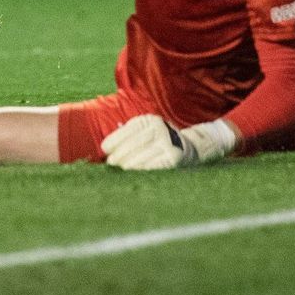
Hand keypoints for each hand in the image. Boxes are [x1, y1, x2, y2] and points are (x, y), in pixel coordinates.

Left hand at [101, 115, 237, 170]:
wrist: (191, 149)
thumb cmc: (159, 142)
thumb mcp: (145, 133)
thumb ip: (126, 136)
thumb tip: (104, 148)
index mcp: (149, 120)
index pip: (126, 131)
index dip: (113, 141)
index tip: (105, 150)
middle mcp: (159, 128)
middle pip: (131, 145)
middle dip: (119, 156)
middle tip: (111, 164)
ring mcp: (168, 142)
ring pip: (140, 157)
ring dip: (128, 166)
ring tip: (120, 171)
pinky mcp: (174, 157)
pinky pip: (153, 166)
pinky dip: (142, 171)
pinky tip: (135, 174)